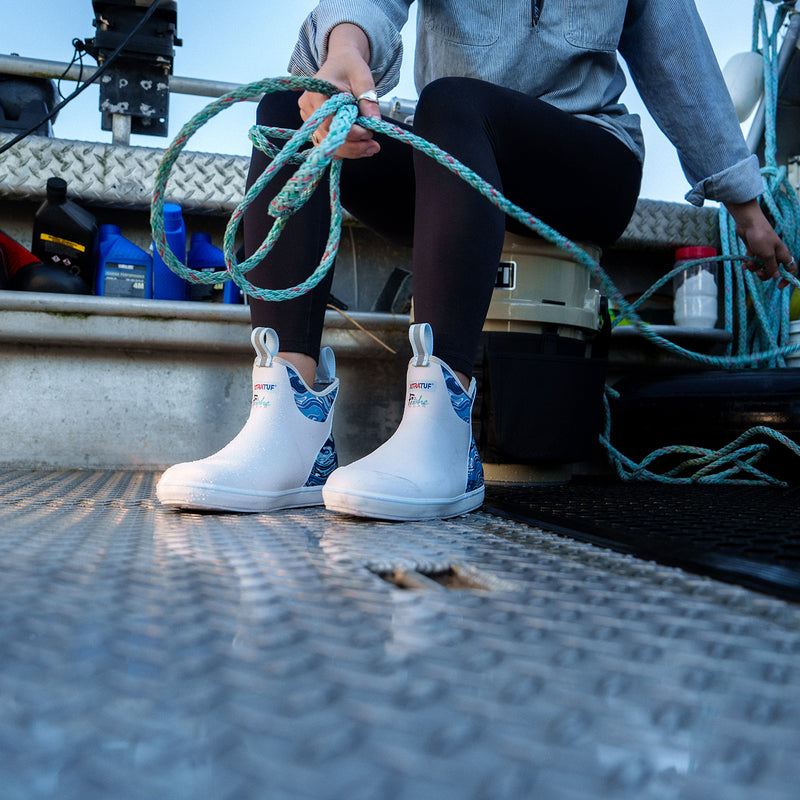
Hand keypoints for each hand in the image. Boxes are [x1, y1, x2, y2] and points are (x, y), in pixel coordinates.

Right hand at [298, 23, 381, 159]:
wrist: (342, 63)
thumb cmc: (349, 66)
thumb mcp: (362, 78)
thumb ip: (368, 99)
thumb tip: (374, 122)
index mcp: (316, 94)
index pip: (330, 123)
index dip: (351, 133)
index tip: (369, 133)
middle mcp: (308, 109)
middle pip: (328, 138)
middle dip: (354, 146)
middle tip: (374, 146)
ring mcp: (310, 120)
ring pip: (329, 145)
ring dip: (351, 151)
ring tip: (371, 148)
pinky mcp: (315, 128)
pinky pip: (329, 145)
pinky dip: (345, 149)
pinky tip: (361, 147)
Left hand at [725, 198, 795, 288]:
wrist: (748, 223)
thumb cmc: (760, 237)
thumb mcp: (767, 254)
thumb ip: (772, 267)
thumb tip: (777, 277)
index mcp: (782, 254)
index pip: (790, 268)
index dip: (787, 278)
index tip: (779, 286)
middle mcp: (774, 253)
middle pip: (772, 270)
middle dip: (764, 274)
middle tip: (757, 273)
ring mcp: (764, 251)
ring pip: (760, 267)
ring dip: (753, 268)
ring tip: (748, 263)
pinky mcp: (754, 249)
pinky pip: (752, 261)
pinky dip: (748, 263)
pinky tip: (743, 264)